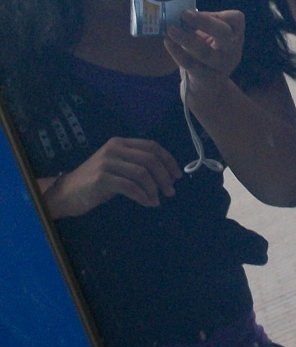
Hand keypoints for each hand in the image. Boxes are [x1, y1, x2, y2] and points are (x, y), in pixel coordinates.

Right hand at [44, 138, 180, 217]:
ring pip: (142, 173)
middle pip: (150, 159)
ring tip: (159, 199)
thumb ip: (136, 165)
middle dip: (164, 176)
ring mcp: (107, 162)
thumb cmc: (94, 182)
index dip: (168, 160)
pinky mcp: (102, 178)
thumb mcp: (117, 167)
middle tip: (171, 191)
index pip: (152, 146)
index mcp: (120, 143)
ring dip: (155, 188)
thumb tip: (165, 175)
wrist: (66, 193)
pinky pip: (130, 186)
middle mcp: (114, 148)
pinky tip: (148, 203)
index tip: (177, 175)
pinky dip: (143, 196)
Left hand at [165, 9, 244, 98]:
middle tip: (184, 14)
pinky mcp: (206, 78)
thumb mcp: (211, 37)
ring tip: (171, 29)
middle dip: (204, 22)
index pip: (237, 19)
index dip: (218, 13)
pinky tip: (168, 42)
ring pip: (205, 52)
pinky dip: (177, 52)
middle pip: (224, 34)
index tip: (198, 12)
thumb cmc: (206, 53)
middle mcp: (232, 50)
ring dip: (186, 39)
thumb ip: (201, 24)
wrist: (207, 87)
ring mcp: (221, 66)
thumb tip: (179, 10)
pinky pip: (191, 64)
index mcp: (235, 36)